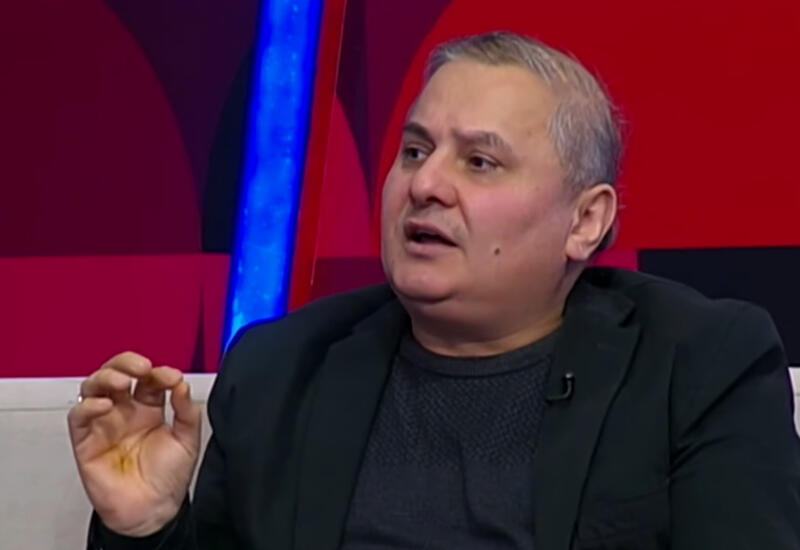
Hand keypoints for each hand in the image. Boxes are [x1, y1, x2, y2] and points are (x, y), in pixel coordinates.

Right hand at [67, 352, 201, 535]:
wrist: (154, 511)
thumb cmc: (169, 477)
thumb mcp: (187, 439)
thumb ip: (186, 410)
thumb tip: (182, 383)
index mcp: (149, 408)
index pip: (147, 379)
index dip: (157, 372)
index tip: (171, 377)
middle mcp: (125, 412)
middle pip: (116, 374)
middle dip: (126, 363)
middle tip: (141, 367)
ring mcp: (104, 424)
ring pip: (93, 388)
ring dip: (105, 377)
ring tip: (122, 380)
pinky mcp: (86, 441)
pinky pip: (79, 417)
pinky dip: (88, 406)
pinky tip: (105, 405)